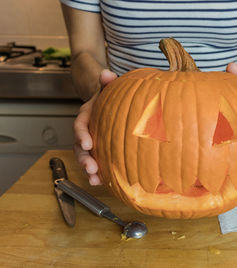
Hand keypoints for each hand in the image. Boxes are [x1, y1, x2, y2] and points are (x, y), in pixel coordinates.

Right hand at [73, 69, 116, 184]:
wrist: (107, 101)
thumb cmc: (108, 94)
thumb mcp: (108, 86)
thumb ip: (107, 81)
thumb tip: (107, 74)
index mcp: (87, 115)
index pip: (80, 124)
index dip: (81, 134)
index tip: (88, 143)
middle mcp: (86, 130)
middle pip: (79, 146)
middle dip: (83, 158)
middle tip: (91, 168)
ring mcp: (91, 140)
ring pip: (85, 156)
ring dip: (88, 169)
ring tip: (95, 180)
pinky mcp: (99, 149)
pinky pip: (95, 161)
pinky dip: (98, 172)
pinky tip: (103, 181)